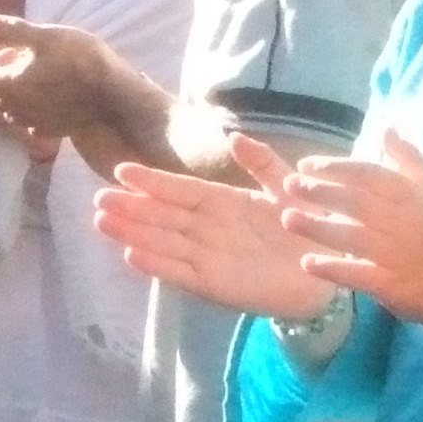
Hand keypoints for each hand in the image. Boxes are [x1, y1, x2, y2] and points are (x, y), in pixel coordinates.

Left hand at [0, 18, 118, 147]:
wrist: (113, 94)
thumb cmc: (78, 60)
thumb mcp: (46, 36)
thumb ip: (13, 31)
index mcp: (11, 85)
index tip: (16, 52)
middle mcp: (17, 109)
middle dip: (5, 80)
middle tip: (30, 63)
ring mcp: (36, 123)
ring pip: (14, 112)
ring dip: (20, 97)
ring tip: (43, 80)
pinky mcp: (54, 131)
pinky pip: (34, 124)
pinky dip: (36, 112)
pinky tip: (55, 98)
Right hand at [95, 142, 328, 320]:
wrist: (325, 271)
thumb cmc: (306, 226)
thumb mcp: (286, 186)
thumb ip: (261, 162)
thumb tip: (233, 137)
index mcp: (221, 202)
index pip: (179, 189)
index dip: (151, 181)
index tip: (122, 170)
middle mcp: (206, 228)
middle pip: (161, 215)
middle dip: (130, 207)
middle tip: (98, 198)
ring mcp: (207, 256)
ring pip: (162, 242)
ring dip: (133, 233)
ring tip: (102, 222)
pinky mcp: (213, 284)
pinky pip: (179, 273)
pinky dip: (156, 265)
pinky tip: (131, 255)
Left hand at [276, 131, 422, 323]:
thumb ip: (407, 158)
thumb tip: (386, 126)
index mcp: (409, 196)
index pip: (368, 174)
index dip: (335, 168)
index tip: (306, 165)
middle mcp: (401, 222)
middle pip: (355, 203)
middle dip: (320, 192)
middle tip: (290, 185)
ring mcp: (395, 254)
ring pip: (352, 237)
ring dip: (318, 228)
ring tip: (288, 219)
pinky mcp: (390, 284)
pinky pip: (357, 274)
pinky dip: (333, 269)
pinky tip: (307, 263)